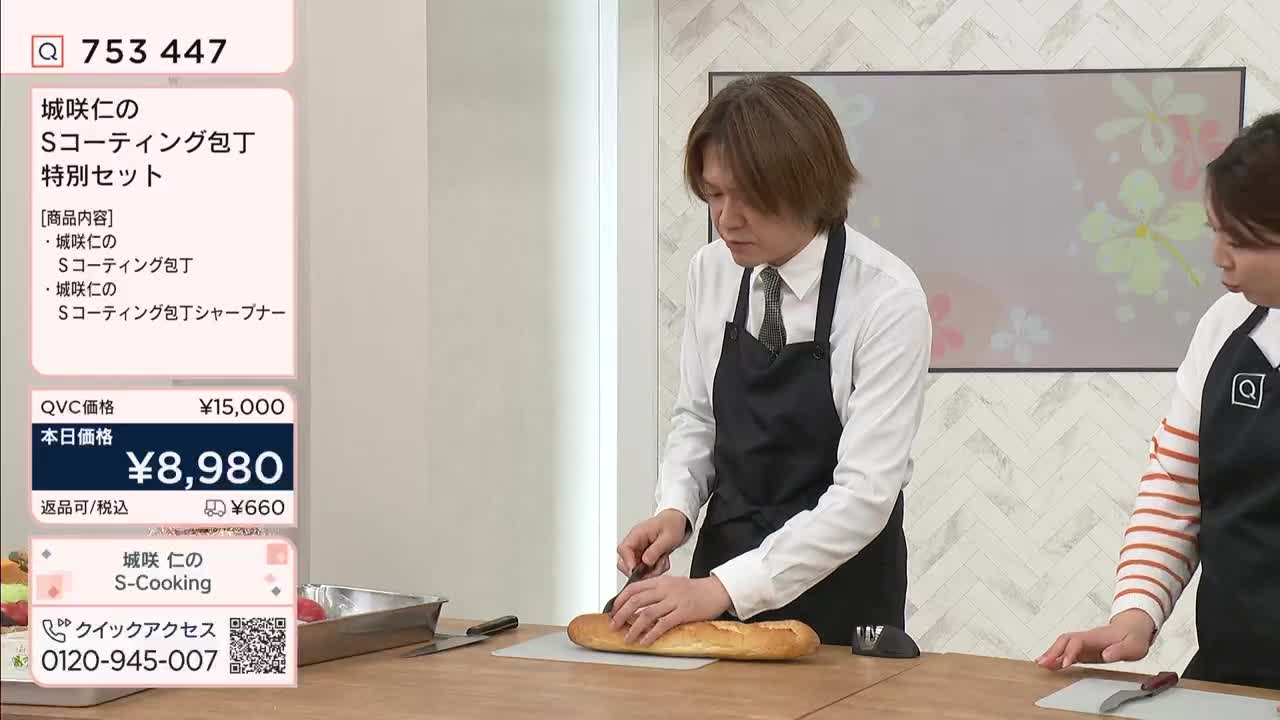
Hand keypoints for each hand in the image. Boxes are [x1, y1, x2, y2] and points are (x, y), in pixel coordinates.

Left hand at [607, 574, 731, 645]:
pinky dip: (651, 634)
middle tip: (614, 626)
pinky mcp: (683, 612)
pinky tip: (645, 641)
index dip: (620, 600)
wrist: (716, 591)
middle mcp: (664, 589)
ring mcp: (674, 600)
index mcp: (660, 581)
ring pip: (647, 614)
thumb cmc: (694, 590)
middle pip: (636, 601)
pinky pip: (663, 624)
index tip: (613, 611)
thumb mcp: (672, 584)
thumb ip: (656, 591)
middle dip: (621, 615)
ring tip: (627, 638)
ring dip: (634, 628)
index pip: (633, 588)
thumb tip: (638, 603)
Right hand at [616, 509, 687, 577]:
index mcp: (637, 534)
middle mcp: (635, 543)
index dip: (627, 561)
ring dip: (650, 571)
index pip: (623, 549)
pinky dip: (655, 570)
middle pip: (624, 562)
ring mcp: (638, 551)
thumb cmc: (671, 525)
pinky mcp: (643, 557)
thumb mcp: (668, 537)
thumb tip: (645, 561)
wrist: (675, 523)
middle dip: (639, 570)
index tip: (636, 570)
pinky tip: (663, 561)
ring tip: (663, 561)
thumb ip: (656, 550)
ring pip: (635, 569)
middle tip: (654, 569)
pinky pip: (644, 570)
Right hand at [1037, 609, 1155, 669]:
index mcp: (1098, 637)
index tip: (1064, 663)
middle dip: (1052, 651)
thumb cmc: (1134, 637)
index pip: (1078, 641)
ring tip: (1040, 664)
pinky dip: (1056, 657)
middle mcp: (1087, 638)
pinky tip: (1050, 665)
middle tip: (1042, 663)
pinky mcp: (1084, 650)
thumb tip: (1106, 655)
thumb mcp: (1134, 646)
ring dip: (1051, 653)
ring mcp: (1084, 643)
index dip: (1070, 651)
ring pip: (1062, 644)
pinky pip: (1067, 651)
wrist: (1134, 628)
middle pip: (1064, 640)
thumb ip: (1120, 650)